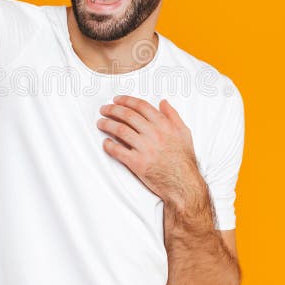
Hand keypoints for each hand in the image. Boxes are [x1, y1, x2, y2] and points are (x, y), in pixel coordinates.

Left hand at [97, 95, 205, 210]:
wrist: (183, 183)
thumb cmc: (183, 161)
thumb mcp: (184, 133)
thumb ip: (173, 115)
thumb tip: (163, 103)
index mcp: (164, 125)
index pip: (141, 106)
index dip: (126, 101)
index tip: (118, 100)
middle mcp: (153, 134)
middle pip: (128, 115)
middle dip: (113, 110)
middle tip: (105, 109)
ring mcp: (144, 148)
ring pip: (120, 130)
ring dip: (107, 124)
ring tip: (101, 123)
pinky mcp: (137, 163)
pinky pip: (118, 151)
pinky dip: (109, 145)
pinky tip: (105, 142)